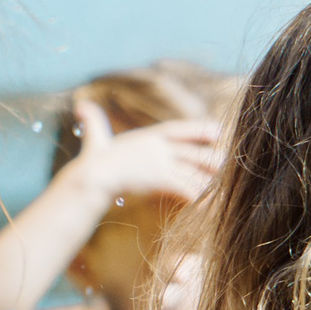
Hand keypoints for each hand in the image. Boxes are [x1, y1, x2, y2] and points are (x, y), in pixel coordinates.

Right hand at [64, 100, 221, 206]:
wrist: (90, 178)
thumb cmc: (92, 163)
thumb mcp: (96, 139)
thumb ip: (94, 123)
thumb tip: (80, 105)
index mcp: (146, 136)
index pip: (178, 129)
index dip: (199, 129)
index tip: (218, 130)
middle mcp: (157, 146)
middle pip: (193, 151)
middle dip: (212, 158)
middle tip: (230, 164)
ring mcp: (160, 162)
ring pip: (194, 171)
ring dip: (210, 180)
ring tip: (227, 188)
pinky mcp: (161, 178)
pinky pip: (187, 187)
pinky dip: (200, 195)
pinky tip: (211, 203)